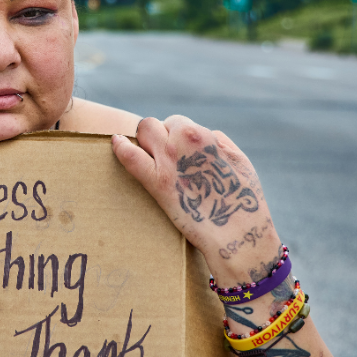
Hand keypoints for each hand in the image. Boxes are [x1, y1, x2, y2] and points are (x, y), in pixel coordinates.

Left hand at [112, 116, 278, 276]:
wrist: (236, 233)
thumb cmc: (241, 199)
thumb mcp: (238, 160)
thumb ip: (218, 142)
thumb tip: (204, 135)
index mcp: (202, 135)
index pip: (176, 122)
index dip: (172, 135)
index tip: (172, 150)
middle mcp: (182, 142)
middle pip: (154, 125)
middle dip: (155, 136)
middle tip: (160, 157)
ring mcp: (168, 161)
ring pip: (142, 132)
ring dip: (142, 141)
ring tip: (146, 157)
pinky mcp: (158, 183)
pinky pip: (130, 156)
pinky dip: (120, 146)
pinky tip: (116, 142)